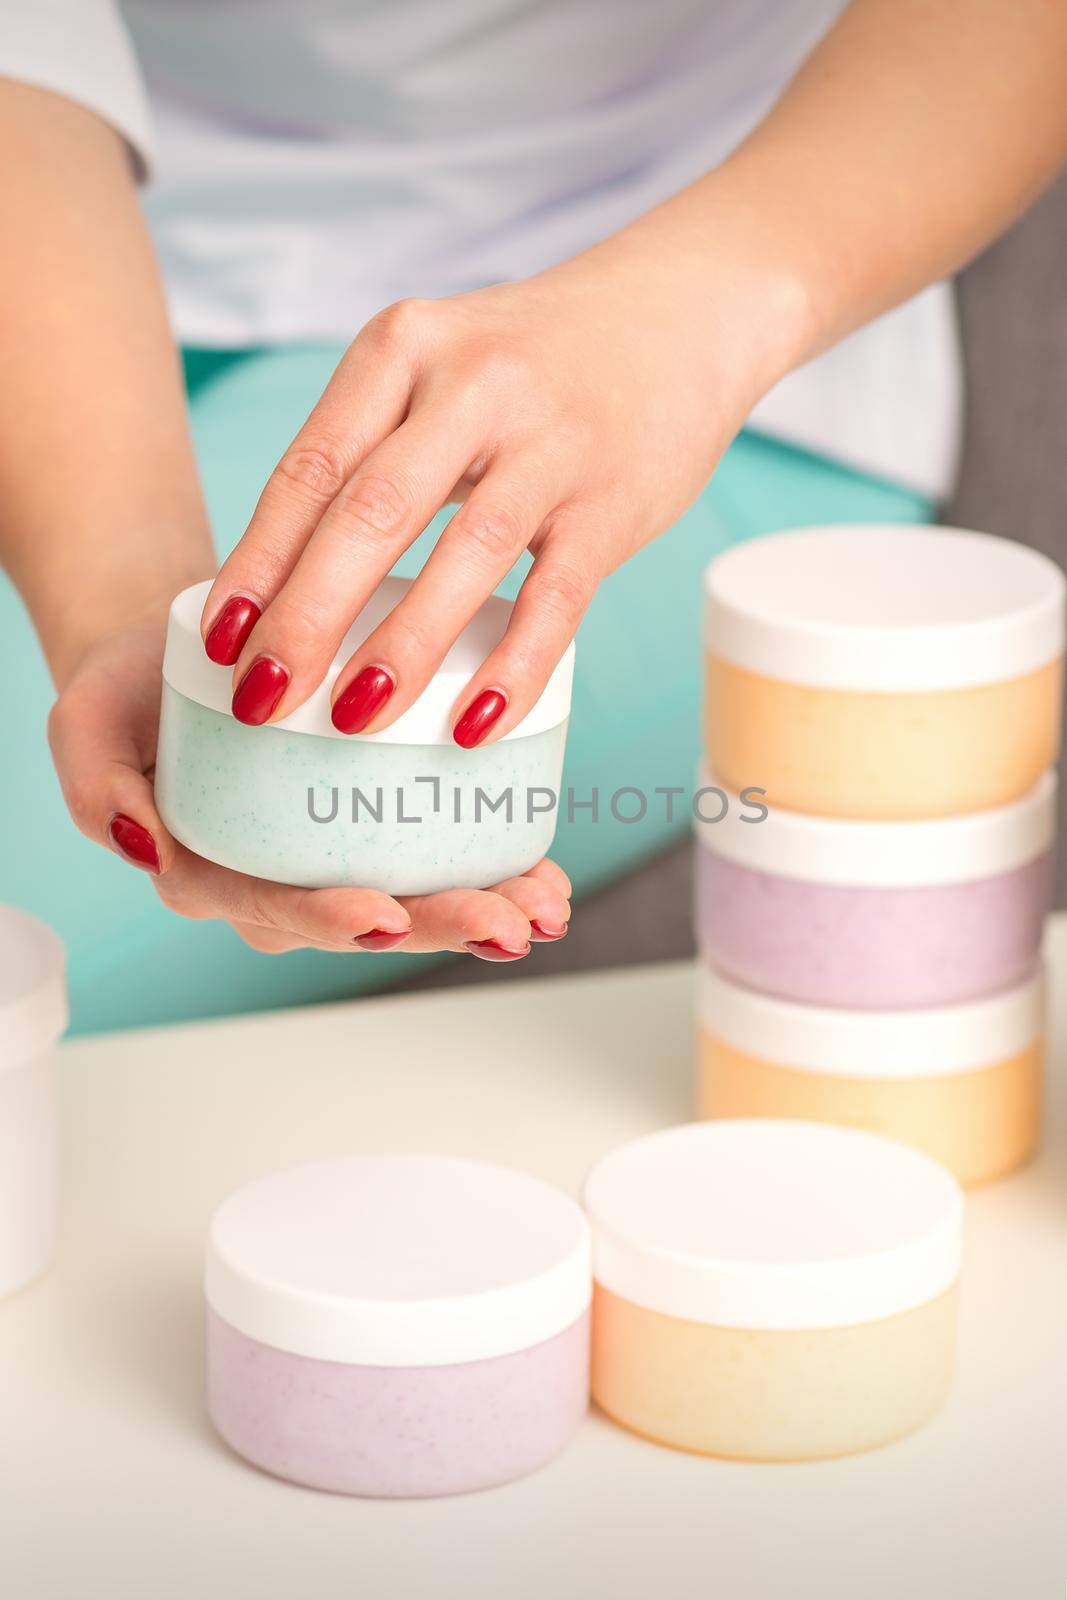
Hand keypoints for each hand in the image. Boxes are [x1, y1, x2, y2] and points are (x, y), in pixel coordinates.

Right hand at [48, 619, 570, 957]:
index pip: (279, 908)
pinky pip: (437, 853)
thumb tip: (147, 845)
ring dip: (487, 907)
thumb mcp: (85, 727)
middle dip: (445, 924)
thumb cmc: (130, 692)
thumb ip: (98, 790)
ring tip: (545, 906)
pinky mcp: (375, 820)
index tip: (387, 915)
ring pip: (417, 896)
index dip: (334, 919)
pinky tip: (543, 869)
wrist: (178, 650)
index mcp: (216, 875)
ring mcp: (333, 854)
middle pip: (370, 918)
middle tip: (509, 921)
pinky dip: (494, 863)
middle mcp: (283, 879)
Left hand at [201, 234, 796, 741]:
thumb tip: (291, 588)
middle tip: (263, 698)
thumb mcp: (438, 369)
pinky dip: (512, 668)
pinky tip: (472, 725)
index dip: (257, 561)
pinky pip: (555, 599)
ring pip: (461, 557)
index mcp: (403, 349)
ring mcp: (550, 444)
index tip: (219, 639)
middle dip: (305, 617)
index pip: (311, 468)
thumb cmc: (534, 363)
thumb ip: (374, 452)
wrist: (682, 312)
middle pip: (369, 513)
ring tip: (350, 720)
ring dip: (399, 647)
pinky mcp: (613, 503)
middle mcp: (471, 385)